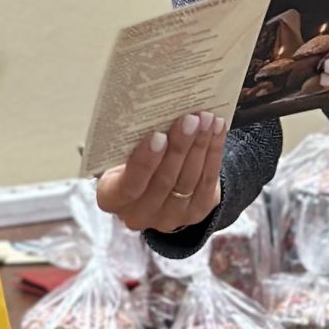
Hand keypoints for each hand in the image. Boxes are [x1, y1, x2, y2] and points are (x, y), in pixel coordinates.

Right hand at [95, 112, 224, 234]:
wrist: (154, 181)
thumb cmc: (131, 158)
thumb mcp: (121, 153)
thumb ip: (131, 142)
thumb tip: (155, 111)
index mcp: (112, 198)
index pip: (128, 186)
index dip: (144, 163)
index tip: (158, 136)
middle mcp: (138, 215)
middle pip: (163, 182)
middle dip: (179, 148)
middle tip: (190, 120)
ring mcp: (169, 217)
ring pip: (188, 181)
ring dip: (200, 147)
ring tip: (206, 119)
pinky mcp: (195, 212)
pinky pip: (207, 182)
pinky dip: (213, 153)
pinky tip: (217, 131)